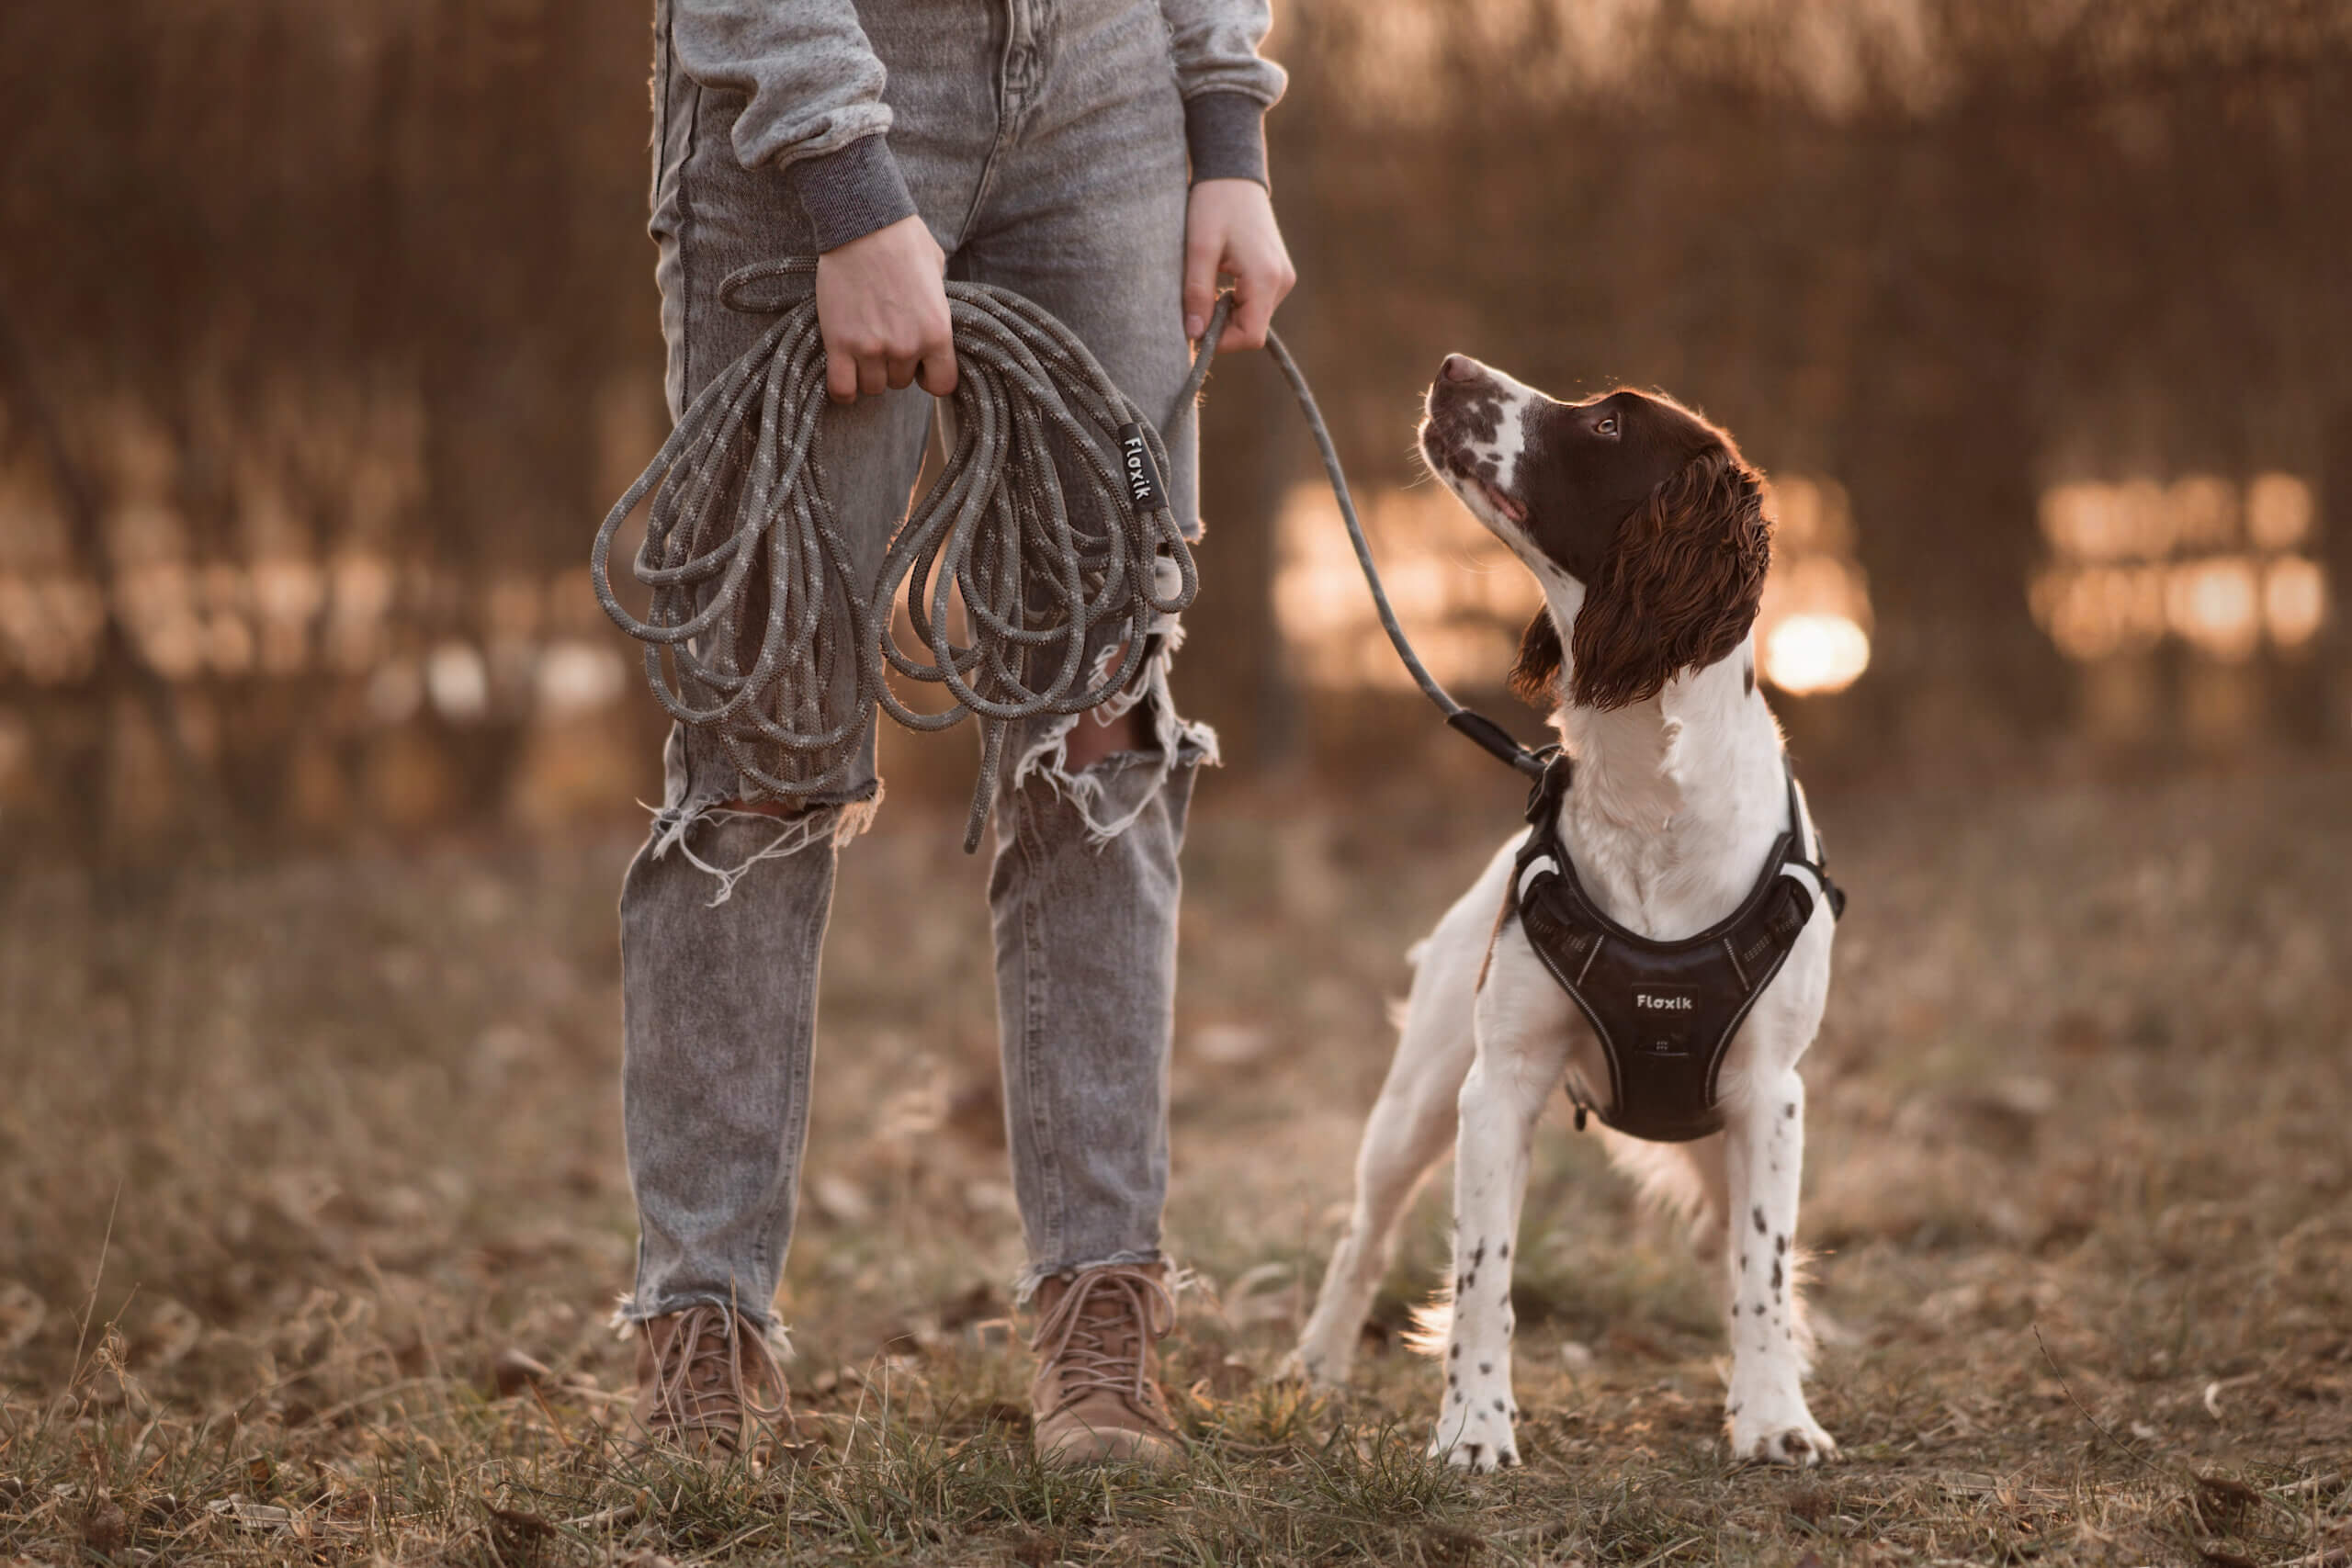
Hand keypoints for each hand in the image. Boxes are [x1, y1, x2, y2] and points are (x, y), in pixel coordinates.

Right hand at [814, 214, 957, 402]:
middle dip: (894, 365)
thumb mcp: (937, 274)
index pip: (941, 385)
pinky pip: (842, 389)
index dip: (930, 376)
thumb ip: (938, 307)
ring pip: (872, 387)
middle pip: (900, 383)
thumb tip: (935, 321)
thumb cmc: (903, 240)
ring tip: (864, 346)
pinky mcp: (839, 342)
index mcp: (937, 332)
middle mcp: (906, 346)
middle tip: (885, 338)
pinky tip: (844, 371)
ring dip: (868, 372)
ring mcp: (871, 347)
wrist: (863, 222)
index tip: (920, 364)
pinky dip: (843, 388)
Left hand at [1183, 178, 1296, 351]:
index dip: (1221, 342)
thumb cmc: (1214, 204)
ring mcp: (1283, 278)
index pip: (1251, 336)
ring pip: (1254, 318)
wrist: (1234, 173)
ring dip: (1227, 314)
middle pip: (1252, 330)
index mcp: (1266, 277)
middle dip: (1222, 327)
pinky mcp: (1277, 273)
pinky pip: (1256, 303)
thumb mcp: (1198, 248)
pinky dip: (1235, 303)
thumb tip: (1194, 334)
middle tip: (1195, 305)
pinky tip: (1219, 281)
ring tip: (1207, 286)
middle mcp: (1282, 282)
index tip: (1195, 328)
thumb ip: (1197, 293)